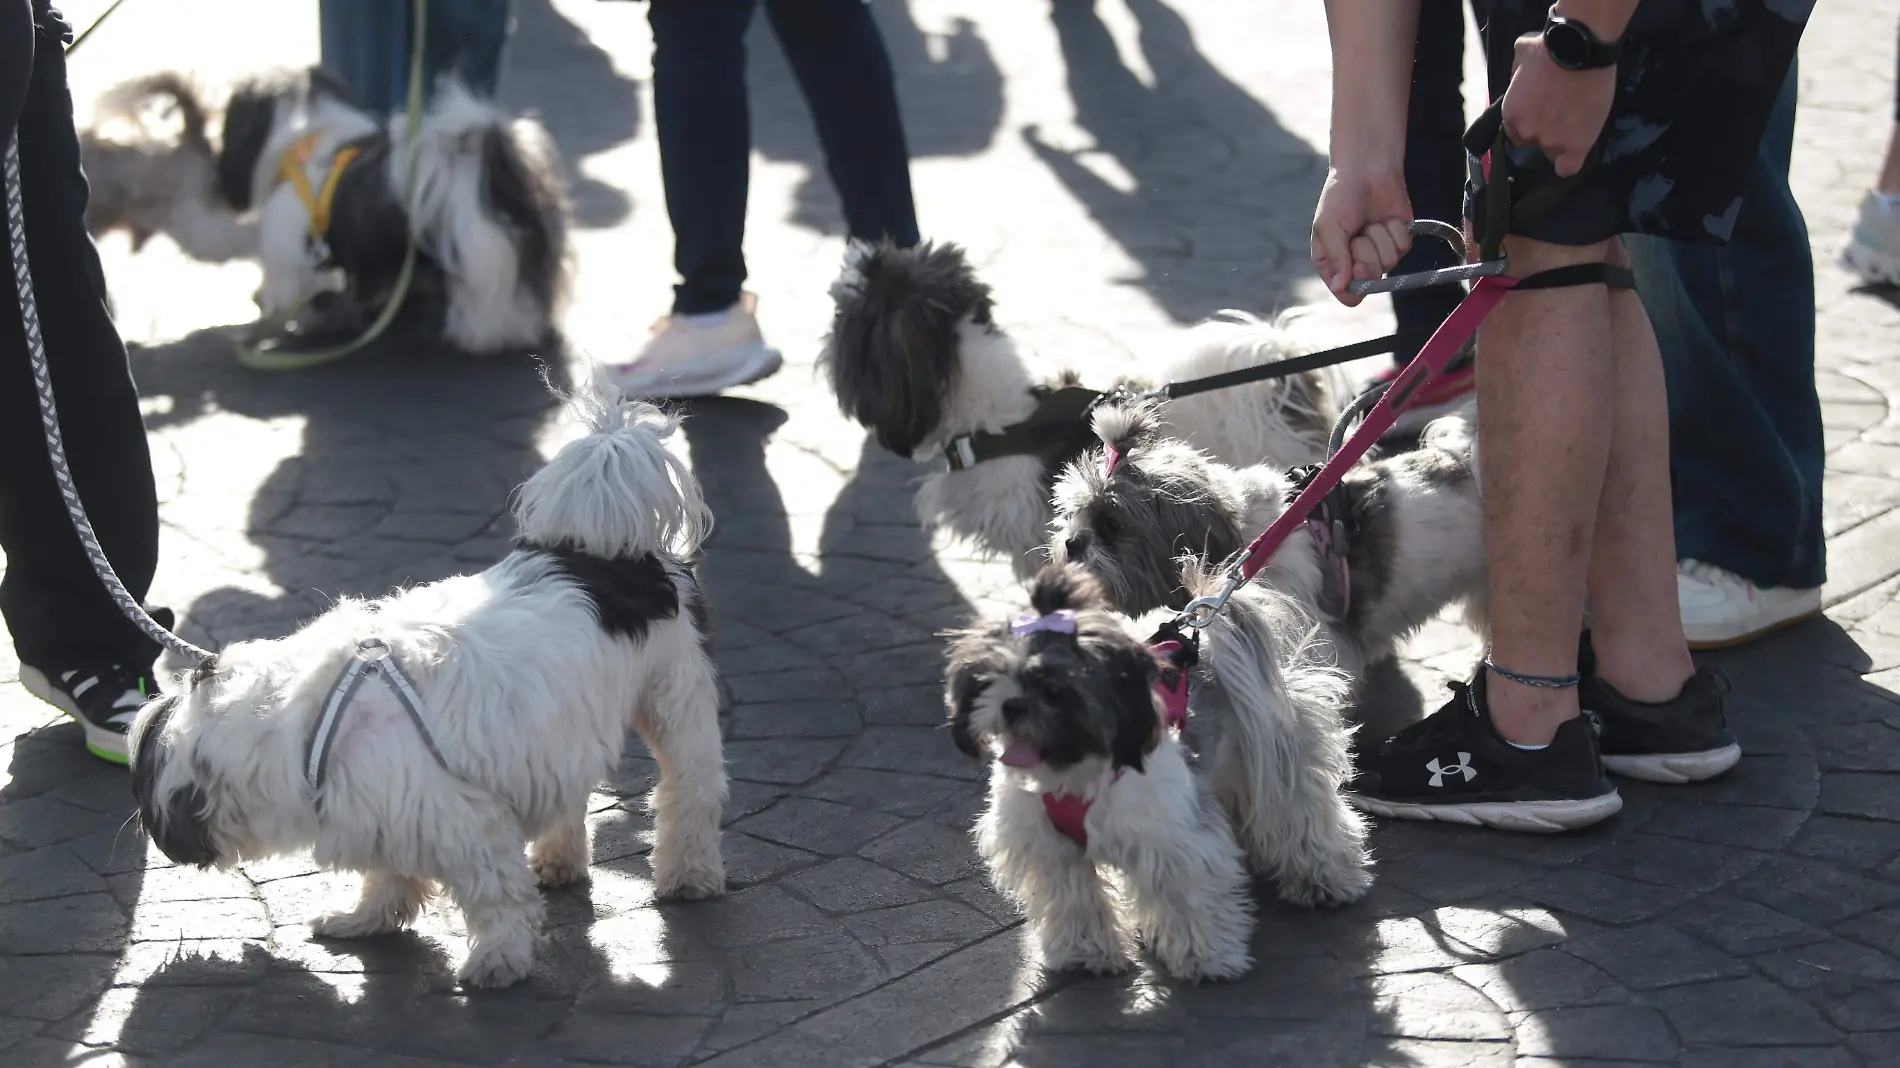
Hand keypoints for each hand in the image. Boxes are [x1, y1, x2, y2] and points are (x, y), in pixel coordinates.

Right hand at [1310, 167, 1412, 307]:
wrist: (1367, 168)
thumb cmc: (1340, 196)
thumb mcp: (1328, 226)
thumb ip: (1335, 258)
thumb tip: (1339, 287)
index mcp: (1333, 264)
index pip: (1347, 295)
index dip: (1354, 286)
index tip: (1356, 266)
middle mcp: (1356, 263)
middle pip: (1370, 280)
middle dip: (1367, 255)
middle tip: (1359, 234)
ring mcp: (1380, 253)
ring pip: (1389, 263)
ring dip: (1380, 238)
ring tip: (1370, 221)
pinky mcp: (1399, 241)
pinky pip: (1403, 247)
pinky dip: (1395, 230)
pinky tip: (1385, 217)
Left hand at [1502, 33, 1615, 177]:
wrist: (1579, 50)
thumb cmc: (1549, 46)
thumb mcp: (1521, 54)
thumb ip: (1518, 71)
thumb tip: (1520, 74)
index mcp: (1511, 114)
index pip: (1516, 131)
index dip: (1530, 123)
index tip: (1544, 113)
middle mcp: (1526, 132)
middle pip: (1535, 142)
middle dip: (1547, 130)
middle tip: (1564, 113)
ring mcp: (1550, 140)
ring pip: (1554, 152)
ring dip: (1563, 140)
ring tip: (1579, 121)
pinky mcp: (1575, 145)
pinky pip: (1568, 168)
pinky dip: (1569, 165)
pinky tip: (1575, 154)